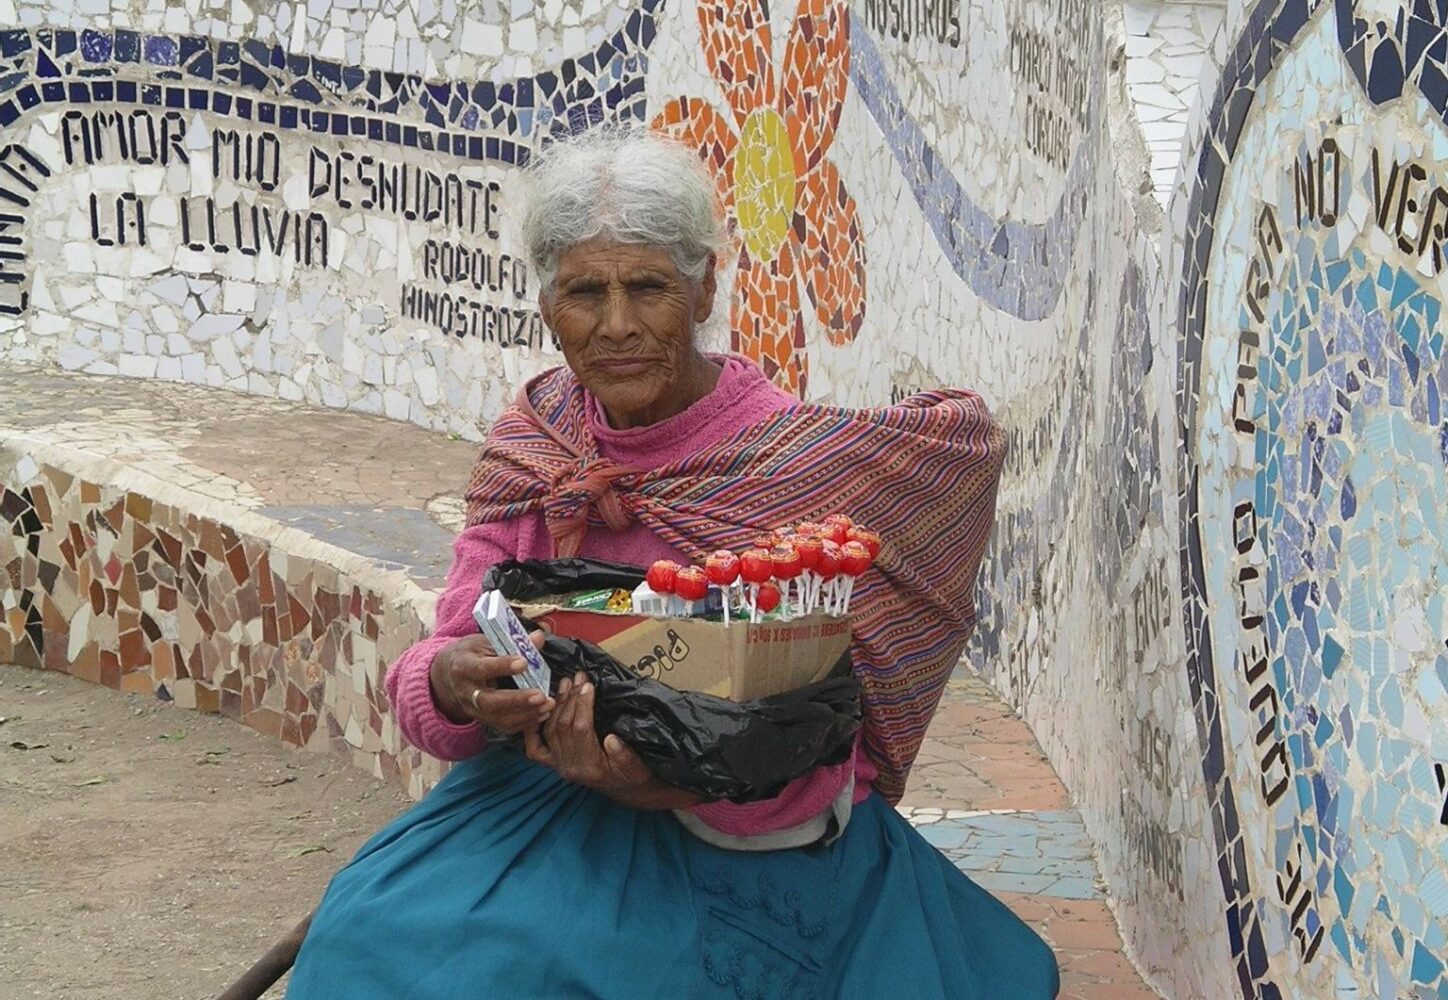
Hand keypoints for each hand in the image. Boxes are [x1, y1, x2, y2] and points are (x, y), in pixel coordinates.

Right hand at [429, 632, 554, 733]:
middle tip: (541, 695)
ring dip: (525, 714)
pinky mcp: (482, 720)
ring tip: (548, 705)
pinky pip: (503, 726)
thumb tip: (539, 637)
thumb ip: (512, 642)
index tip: (524, 663)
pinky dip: (524, 723)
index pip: (482, 668)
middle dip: (517, 700)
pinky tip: (542, 714)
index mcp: (463, 666)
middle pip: (489, 701)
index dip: (502, 666)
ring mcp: (472, 709)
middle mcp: (466, 691)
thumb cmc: (471, 654)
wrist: (447, 675)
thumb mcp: (485, 642)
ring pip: (497, 718)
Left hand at [523, 672, 701, 810]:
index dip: (582, 705)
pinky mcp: (554, 763)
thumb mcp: (638, 768)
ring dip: (556, 704)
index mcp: (591, 767)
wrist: (627, 790)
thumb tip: (612, 740)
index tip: (588, 684)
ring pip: (549, 730)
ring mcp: (559, 765)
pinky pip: (535, 748)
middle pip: (562, 727)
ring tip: (565, 683)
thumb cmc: (634, 775)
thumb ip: (626, 756)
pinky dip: (532, 729)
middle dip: (569, 699)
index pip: (580, 730)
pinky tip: (537, 710)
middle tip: (577, 677)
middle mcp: (570, 767)